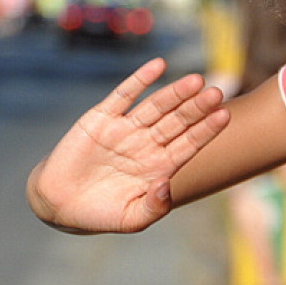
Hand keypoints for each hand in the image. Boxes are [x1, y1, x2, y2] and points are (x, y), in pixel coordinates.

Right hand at [27, 58, 229, 232]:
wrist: (60, 204)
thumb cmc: (101, 214)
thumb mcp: (131, 218)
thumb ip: (153, 207)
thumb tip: (165, 186)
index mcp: (160, 166)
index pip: (189, 144)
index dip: (207, 130)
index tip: (225, 115)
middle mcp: (148, 143)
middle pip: (178, 121)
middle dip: (197, 108)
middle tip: (217, 93)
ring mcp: (126, 129)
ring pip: (156, 106)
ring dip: (175, 92)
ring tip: (196, 80)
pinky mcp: (102, 118)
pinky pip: (124, 95)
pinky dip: (140, 79)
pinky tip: (158, 66)